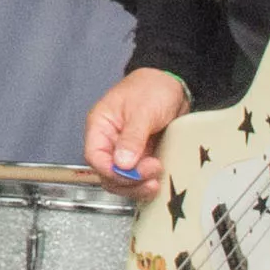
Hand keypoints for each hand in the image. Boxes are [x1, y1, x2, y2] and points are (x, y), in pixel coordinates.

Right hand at [85, 67, 189, 186]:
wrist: (174, 83)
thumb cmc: (152, 87)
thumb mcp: (142, 111)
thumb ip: (132, 138)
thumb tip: (122, 163)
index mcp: (100, 126)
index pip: (95, 156)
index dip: (111, 170)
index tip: (131, 174)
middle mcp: (109, 140)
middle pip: (107, 173)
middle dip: (128, 181)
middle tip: (150, 174)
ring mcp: (125, 150)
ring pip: (122, 180)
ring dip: (138, 185)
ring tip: (156, 179)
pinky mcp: (141, 156)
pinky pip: (139, 177)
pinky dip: (147, 182)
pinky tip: (158, 180)